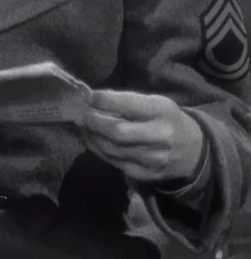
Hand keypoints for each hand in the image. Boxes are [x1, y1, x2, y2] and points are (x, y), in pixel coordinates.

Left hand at [79, 90, 204, 183]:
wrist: (193, 150)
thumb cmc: (165, 119)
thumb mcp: (154, 103)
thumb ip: (126, 101)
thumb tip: (91, 100)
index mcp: (162, 111)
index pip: (127, 105)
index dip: (102, 100)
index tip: (88, 97)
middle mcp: (160, 136)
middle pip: (117, 131)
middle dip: (93, 122)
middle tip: (80, 114)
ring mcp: (154, 159)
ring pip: (111, 149)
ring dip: (91, 136)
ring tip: (83, 126)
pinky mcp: (147, 175)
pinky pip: (114, 162)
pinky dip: (98, 150)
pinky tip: (91, 140)